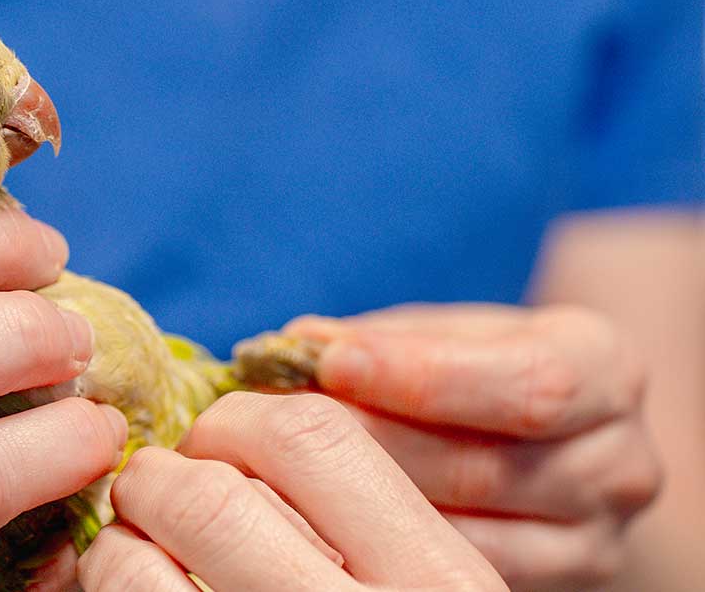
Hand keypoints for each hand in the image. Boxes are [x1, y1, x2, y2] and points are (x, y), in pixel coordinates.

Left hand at [78, 392, 506, 590]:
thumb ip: (362, 516)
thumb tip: (241, 422)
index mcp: (439, 584)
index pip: (312, 433)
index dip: (240, 420)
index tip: (219, 441)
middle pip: (211, 495)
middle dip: (160, 477)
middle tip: (153, 489)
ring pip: (136, 571)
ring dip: (112, 547)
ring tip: (124, 551)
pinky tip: (111, 591)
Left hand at [285, 304, 660, 590]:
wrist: (543, 437)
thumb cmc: (474, 366)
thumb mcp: (443, 332)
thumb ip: (380, 340)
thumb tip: (299, 346)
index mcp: (605, 368)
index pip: (527, 382)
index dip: (420, 374)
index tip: (330, 359)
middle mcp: (619, 461)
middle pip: (485, 464)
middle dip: (370, 438)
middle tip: (279, 416)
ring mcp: (593, 538)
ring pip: (463, 532)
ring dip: (360, 498)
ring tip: (282, 463)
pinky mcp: (554, 586)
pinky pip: (452, 570)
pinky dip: (377, 542)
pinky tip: (316, 512)